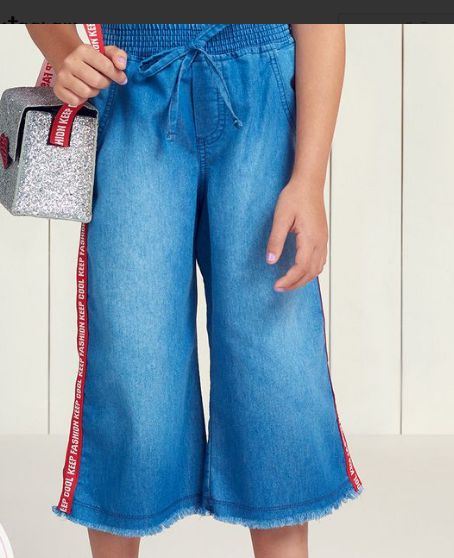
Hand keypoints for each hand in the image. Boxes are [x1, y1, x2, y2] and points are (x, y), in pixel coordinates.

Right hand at [53, 44, 127, 105]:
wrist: (69, 62)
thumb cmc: (93, 61)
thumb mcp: (107, 53)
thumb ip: (119, 55)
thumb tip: (121, 66)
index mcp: (83, 50)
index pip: (107, 66)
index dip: (117, 75)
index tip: (121, 78)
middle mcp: (70, 62)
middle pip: (97, 82)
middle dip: (104, 84)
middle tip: (102, 81)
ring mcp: (62, 76)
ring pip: (86, 93)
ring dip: (93, 92)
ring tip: (91, 85)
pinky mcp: (58, 89)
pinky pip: (75, 101)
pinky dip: (81, 100)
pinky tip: (81, 92)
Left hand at [266, 176, 327, 291]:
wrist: (309, 184)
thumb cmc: (295, 197)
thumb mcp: (280, 218)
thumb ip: (276, 240)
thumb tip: (271, 260)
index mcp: (310, 238)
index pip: (301, 268)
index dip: (289, 280)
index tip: (276, 285)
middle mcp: (320, 242)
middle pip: (311, 272)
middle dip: (295, 283)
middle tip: (280, 288)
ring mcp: (323, 240)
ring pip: (317, 268)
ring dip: (303, 279)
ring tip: (289, 283)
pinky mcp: (322, 237)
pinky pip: (319, 261)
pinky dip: (310, 271)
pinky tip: (300, 270)